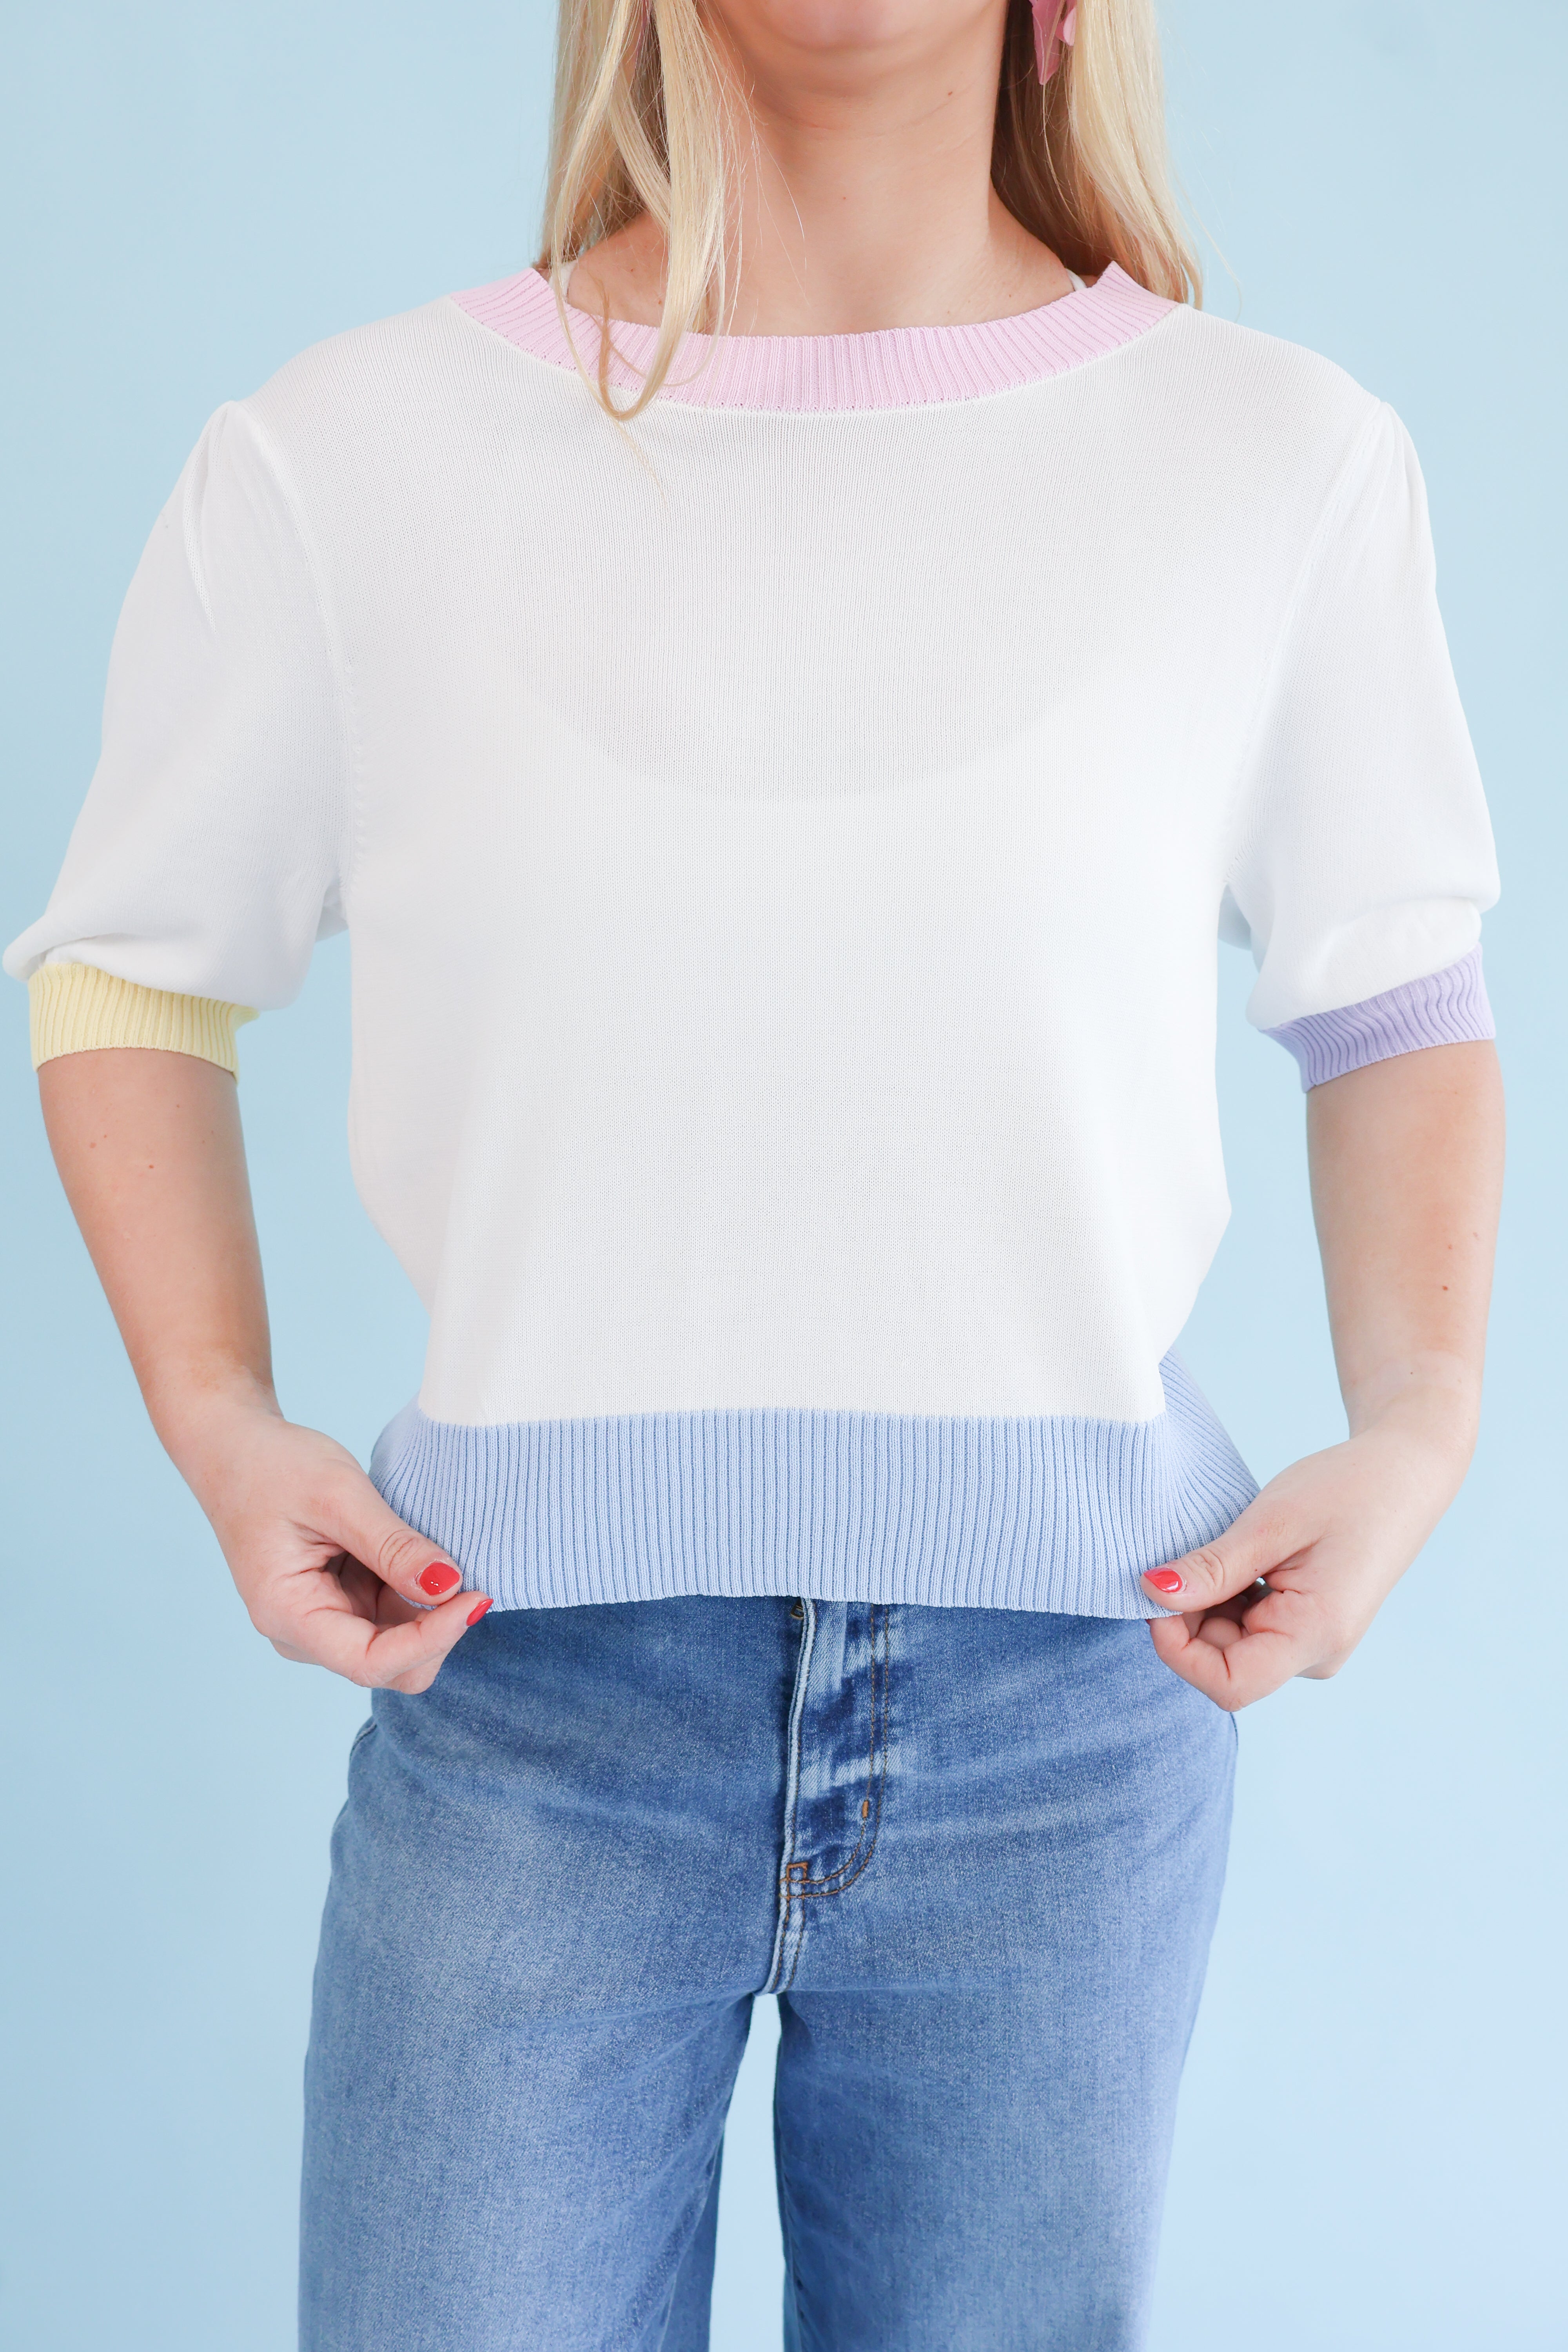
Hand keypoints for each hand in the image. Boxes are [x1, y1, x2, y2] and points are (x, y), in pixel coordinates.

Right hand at [171, 1393, 488, 1691]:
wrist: (237, 1451)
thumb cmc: (274, 1467)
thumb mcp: (338, 1495)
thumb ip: (393, 1545)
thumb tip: (449, 1585)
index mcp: (289, 1616)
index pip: (372, 1661)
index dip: (433, 1638)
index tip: (477, 1596)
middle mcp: (304, 1634)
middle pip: (391, 1666)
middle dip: (437, 1630)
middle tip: (472, 1576)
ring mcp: (323, 1622)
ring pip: (399, 1645)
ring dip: (431, 1611)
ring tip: (443, 1555)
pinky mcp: (340, 1604)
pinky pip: (392, 1616)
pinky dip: (418, 1594)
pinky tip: (425, 1556)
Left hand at [1139, 1395, 1473, 1710]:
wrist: (1405, 1472)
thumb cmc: (1347, 1489)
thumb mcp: (1271, 1523)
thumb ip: (1212, 1568)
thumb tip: (1151, 1593)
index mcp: (1316, 1636)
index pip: (1228, 1684)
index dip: (1178, 1649)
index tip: (1155, 1592)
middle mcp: (1318, 1654)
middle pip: (1224, 1664)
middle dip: (1188, 1618)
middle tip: (1182, 1555)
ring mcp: (1314, 1643)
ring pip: (1231, 1646)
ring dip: (1207, 1604)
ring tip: (1223, 1548)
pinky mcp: (1307, 1626)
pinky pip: (1249, 1628)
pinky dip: (1227, 1597)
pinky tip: (1240, 1557)